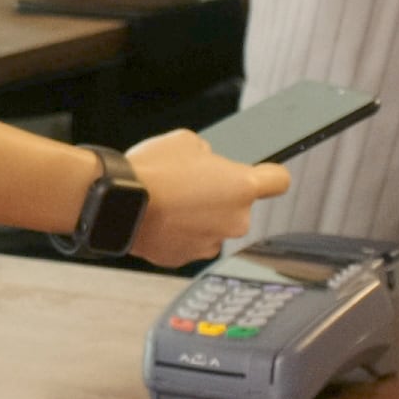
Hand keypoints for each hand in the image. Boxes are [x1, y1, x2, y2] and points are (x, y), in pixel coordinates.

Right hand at [119, 128, 290, 268]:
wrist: (119, 202)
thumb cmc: (152, 171)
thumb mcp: (186, 140)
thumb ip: (208, 156)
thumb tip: (206, 165)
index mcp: (242, 187)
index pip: (279, 181)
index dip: (271, 175)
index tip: (267, 174)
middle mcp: (235, 220)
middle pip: (238, 205)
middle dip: (220, 195)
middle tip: (190, 182)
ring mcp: (212, 243)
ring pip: (214, 225)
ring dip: (199, 215)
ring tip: (170, 200)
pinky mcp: (187, 258)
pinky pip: (190, 241)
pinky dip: (180, 232)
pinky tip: (160, 217)